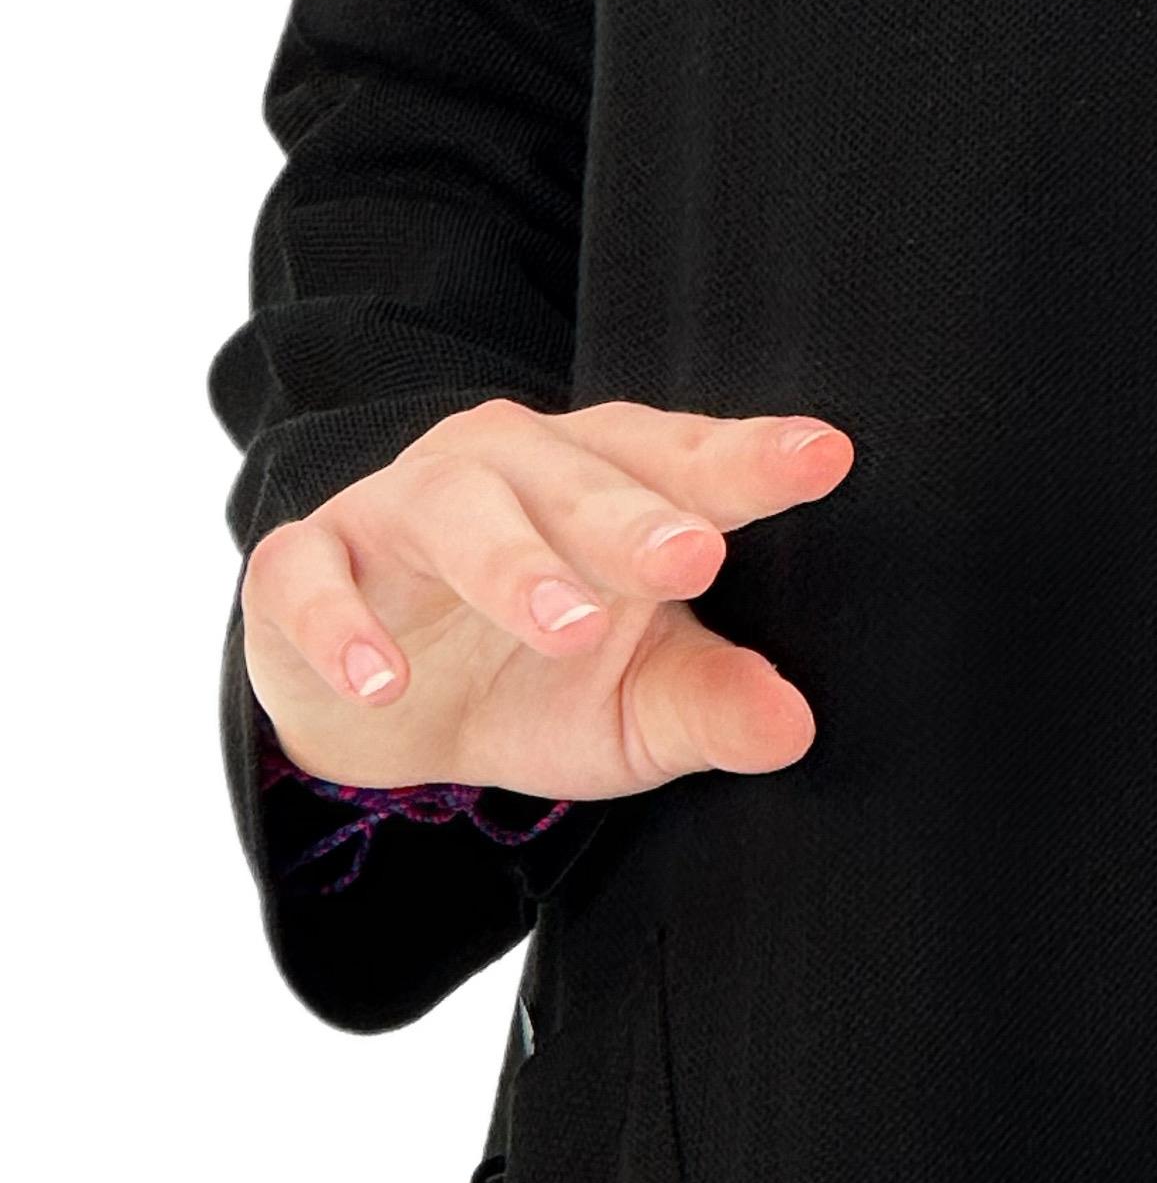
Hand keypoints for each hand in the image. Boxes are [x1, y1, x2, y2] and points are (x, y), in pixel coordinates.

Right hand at [242, 397, 854, 802]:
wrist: (384, 707)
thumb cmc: (537, 679)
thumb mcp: (638, 707)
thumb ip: (714, 706)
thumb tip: (795, 726)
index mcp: (606, 484)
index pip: (686, 461)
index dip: (750, 458)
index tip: (825, 456)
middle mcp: (508, 471)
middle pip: (578, 477)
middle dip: (634, 517)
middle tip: (692, 557)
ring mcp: (400, 508)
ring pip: (456, 511)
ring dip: (512, 565)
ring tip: (566, 626)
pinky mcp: (305, 562)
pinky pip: (310, 576)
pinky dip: (339, 623)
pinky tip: (380, 677)